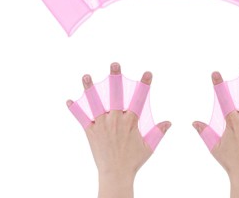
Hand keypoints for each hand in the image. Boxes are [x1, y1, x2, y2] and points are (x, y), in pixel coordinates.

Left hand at [67, 63, 171, 197]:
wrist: (115, 175)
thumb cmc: (133, 160)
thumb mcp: (149, 146)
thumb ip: (159, 132)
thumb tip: (169, 122)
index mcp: (130, 121)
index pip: (139, 98)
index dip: (145, 84)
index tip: (148, 72)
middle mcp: (115, 119)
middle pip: (115, 95)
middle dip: (115, 78)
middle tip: (115, 64)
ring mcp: (102, 124)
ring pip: (95, 103)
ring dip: (90, 88)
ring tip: (85, 75)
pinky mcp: (91, 131)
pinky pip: (82, 118)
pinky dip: (75, 109)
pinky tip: (68, 100)